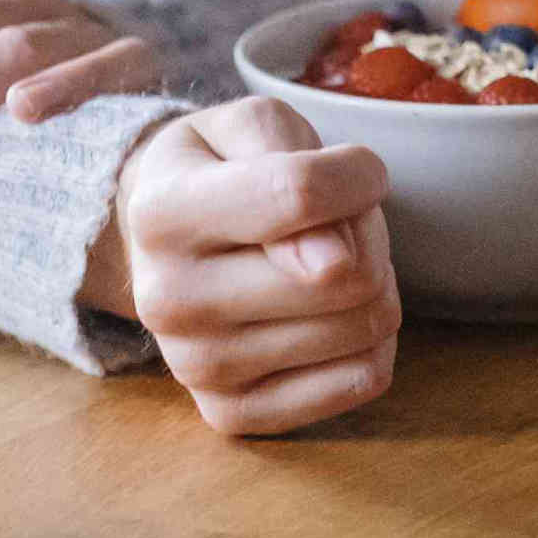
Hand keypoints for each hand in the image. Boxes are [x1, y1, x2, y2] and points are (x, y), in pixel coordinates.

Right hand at [86, 97, 399, 436]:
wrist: (169, 240)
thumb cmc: (226, 169)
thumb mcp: (253, 124)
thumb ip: (293, 160)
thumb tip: (333, 262)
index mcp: (162, 212)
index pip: (300, 194)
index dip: (358, 176)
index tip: (355, 172)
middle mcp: (166, 299)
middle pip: (347, 272)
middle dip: (368, 234)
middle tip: (335, 224)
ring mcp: (195, 367)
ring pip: (364, 325)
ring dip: (375, 283)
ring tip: (329, 265)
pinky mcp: (231, 413)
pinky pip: (361, 380)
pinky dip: (372, 341)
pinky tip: (333, 316)